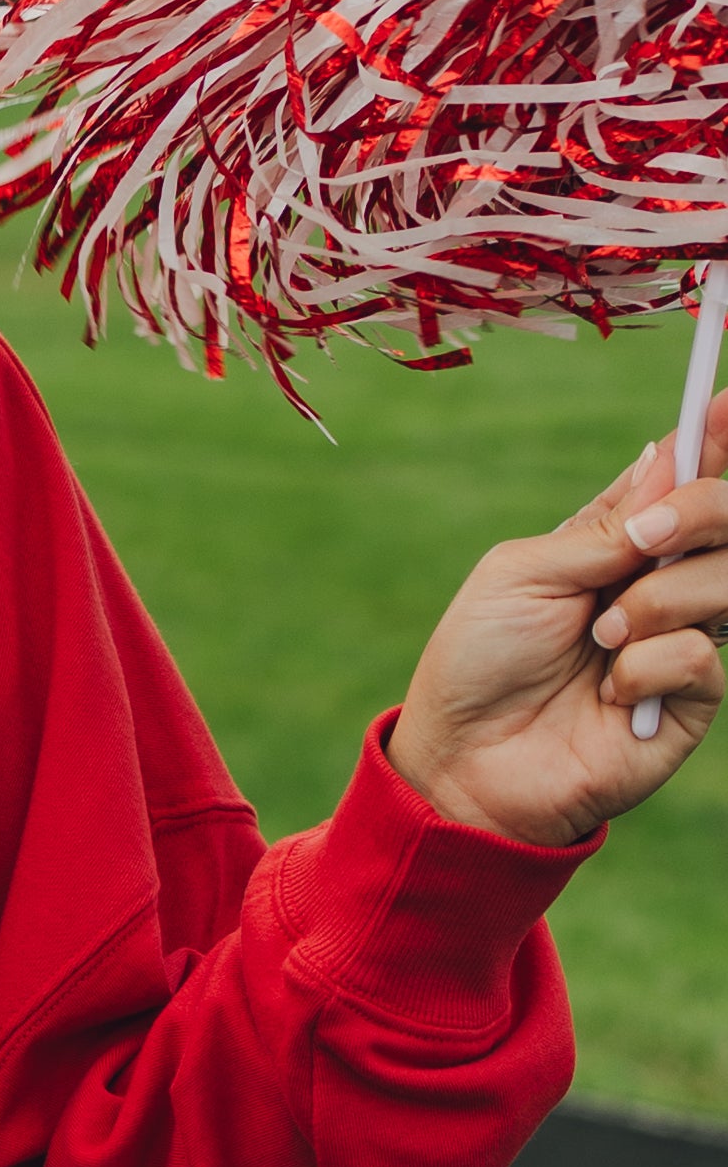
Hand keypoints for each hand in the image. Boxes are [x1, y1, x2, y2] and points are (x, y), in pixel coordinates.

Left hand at [389, 400, 727, 845]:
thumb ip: (606, 526)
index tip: (724, 404)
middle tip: (645, 541)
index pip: (682, 480)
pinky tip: (612, 693)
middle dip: (701, 512)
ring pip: (727, 581)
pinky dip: (650, 665)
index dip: (711, 441)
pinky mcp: (691, 702)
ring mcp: (680, 640)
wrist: (464, 762)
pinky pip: (702, 655)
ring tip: (600, 638)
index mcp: (618, 544)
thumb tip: (670, 457)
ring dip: (658, 601)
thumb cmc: (479, 663)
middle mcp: (659, 584)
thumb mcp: (525, 573)